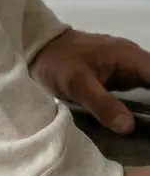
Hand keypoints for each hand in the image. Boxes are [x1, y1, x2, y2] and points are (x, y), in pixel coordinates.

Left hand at [28, 28, 149, 134]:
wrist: (37, 47)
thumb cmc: (57, 61)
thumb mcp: (76, 83)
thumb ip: (102, 103)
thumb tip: (129, 126)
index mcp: (127, 56)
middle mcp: (131, 59)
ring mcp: (125, 67)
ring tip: (148, 128)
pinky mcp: (116, 76)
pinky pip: (140, 89)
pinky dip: (147, 104)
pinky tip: (144, 122)